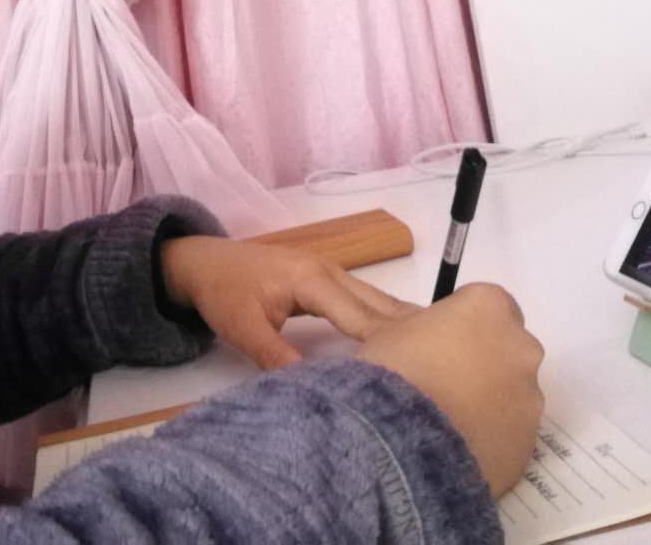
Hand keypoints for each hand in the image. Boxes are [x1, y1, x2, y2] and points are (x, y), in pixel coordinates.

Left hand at [159, 235, 418, 369]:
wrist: (203, 263)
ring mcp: (329, 273)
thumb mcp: (243, 329)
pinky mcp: (325, 280)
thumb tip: (313, 388)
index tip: (419, 364)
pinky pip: (364, 299)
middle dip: (409, 328)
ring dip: (402, 321)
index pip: (361, 314)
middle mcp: (329, 271)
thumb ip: (276, 357)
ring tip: (437, 349)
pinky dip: (385, 316)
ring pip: (375, 298)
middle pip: (378, 302)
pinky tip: (402, 335)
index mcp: (312, 279)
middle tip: (447, 359)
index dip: (388, 340)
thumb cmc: (223, 293)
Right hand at [358, 283, 543, 494]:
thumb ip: (403, 319)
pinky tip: (456, 446)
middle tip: (439, 380)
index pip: (484, 304)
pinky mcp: (529, 441)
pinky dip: (490, 435)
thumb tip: (377, 309)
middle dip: (480, 360)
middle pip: (505, 347)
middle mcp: (522, 346)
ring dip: (487, 400)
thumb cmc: (396, 370)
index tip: (435, 341)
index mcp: (491, 307)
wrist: (404, 441)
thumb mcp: (387, 331)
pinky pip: (509, 431)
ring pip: (511, 392)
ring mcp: (531, 396)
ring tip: (444, 421)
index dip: (458, 323)